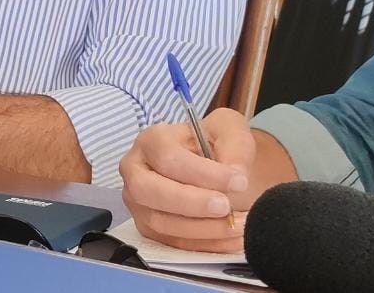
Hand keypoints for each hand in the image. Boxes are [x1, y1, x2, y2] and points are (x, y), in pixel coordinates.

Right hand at [119, 108, 254, 252]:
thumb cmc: (214, 143)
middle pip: (149, 191)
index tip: (239, 181)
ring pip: (160, 222)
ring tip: (238, 225)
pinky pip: (171, 242)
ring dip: (202, 228)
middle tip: (226, 207)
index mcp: (151, 140)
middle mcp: (135, 170)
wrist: (211, 164)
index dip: (203, 173)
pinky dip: (204, 244)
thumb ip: (235, 147)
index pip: (168, 158)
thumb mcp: (229, 130)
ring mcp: (137, 201)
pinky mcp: (147, 226)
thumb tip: (235, 175)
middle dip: (191, 203)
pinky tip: (231, 238)